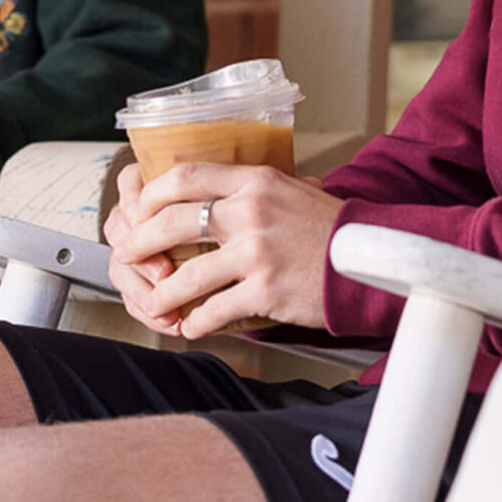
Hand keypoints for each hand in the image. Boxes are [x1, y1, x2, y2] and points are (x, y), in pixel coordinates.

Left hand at [103, 162, 341, 339]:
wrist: (373, 261)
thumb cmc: (332, 228)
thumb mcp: (292, 191)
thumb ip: (254, 191)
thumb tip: (216, 190)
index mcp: (255, 181)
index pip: (186, 175)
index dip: (153, 192)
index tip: (140, 209)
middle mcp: (252, 212)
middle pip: (173, 221)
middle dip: (141, 240)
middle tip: (128, 254)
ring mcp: (258, 252)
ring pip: (188, 273)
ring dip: (163, 292)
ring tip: (155, 302)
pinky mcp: (266, 291)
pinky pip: (215, 309)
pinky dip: (197, 322)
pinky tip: (192, 326)